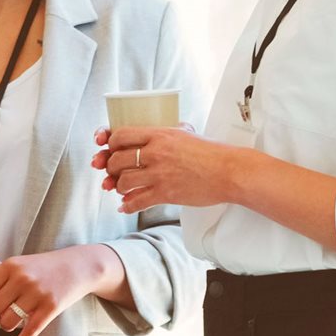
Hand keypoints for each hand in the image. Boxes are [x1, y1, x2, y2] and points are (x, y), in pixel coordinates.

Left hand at [0, 246, 111, 335]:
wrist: (77, 266)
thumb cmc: (42, 267)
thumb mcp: (17, 265)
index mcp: (9, 266)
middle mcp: (21, 278)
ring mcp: (37, 293)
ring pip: (7, 321)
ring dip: (4, 327)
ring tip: (8, 322)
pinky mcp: (51, 308)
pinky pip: (29, 332)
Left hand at [91, 124, 242, 211]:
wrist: (229, 171)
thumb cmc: (211, 152)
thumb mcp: (186, 132)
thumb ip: (168, 130)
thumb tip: (159, 129)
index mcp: (159, 134)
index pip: (120, 135)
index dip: (108, 142)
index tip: (107, 148)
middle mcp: (155, 153)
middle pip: (116, 159)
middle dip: (109, 167)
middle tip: (111, 171)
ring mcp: (159, 174)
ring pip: (123, 181)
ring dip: (117, 186)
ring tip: (119, 188)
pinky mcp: (165, 193)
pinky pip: (137, 201)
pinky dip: (127, 205)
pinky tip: (124, 206)